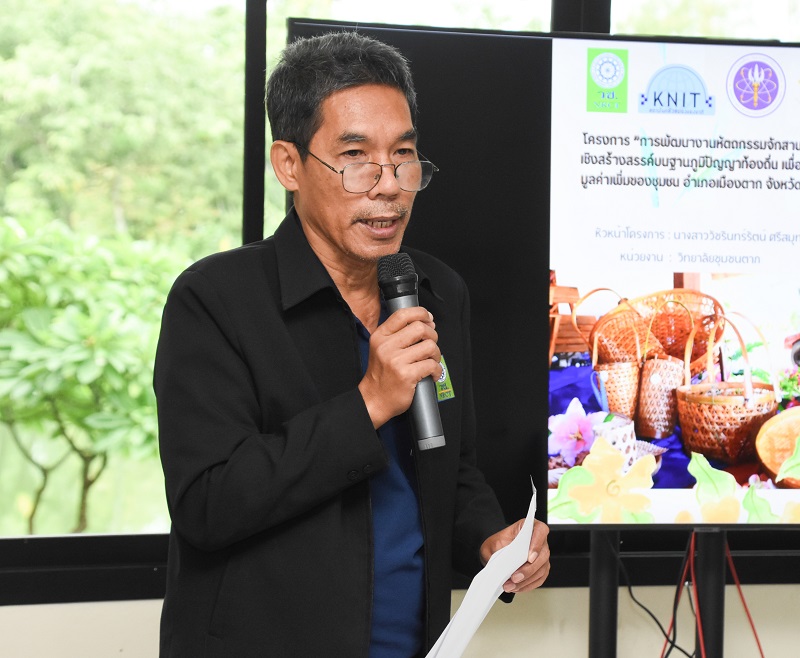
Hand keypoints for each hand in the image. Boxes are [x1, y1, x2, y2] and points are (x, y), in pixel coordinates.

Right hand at [358, 306, 441, 427]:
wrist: (374, 400)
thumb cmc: (381, 375)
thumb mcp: (381, 348)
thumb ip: (397, 334)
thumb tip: (425, 323)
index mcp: (380, 336)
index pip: (403, 314)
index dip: (421, 313)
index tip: (429, 320)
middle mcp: (387, 346)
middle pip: (420, 328)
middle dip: (432, 336)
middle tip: (431, 345)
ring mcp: (396, 361)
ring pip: (429, 346)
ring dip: (436, 354)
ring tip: (432, 361)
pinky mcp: (406, 375)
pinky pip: (431, 365)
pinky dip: (437, 370)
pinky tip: (432, 374)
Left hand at [480, 519, 549, 593]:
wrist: (495, 551)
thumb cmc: (496, 544)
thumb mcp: (492, 544)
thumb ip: (499, 551)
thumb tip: (503, 564)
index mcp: (528, 527)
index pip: (540, 531)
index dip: (537, 544)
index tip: (529, 557)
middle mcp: (539, 541)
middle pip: (543, 555)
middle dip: (528, 569)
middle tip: (515, 577)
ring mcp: (542, 555)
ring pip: (542, 569)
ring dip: (526, 580)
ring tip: (511, 586)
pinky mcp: (541, 568)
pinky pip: (539, 579)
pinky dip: (527, 585)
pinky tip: (516, 587)